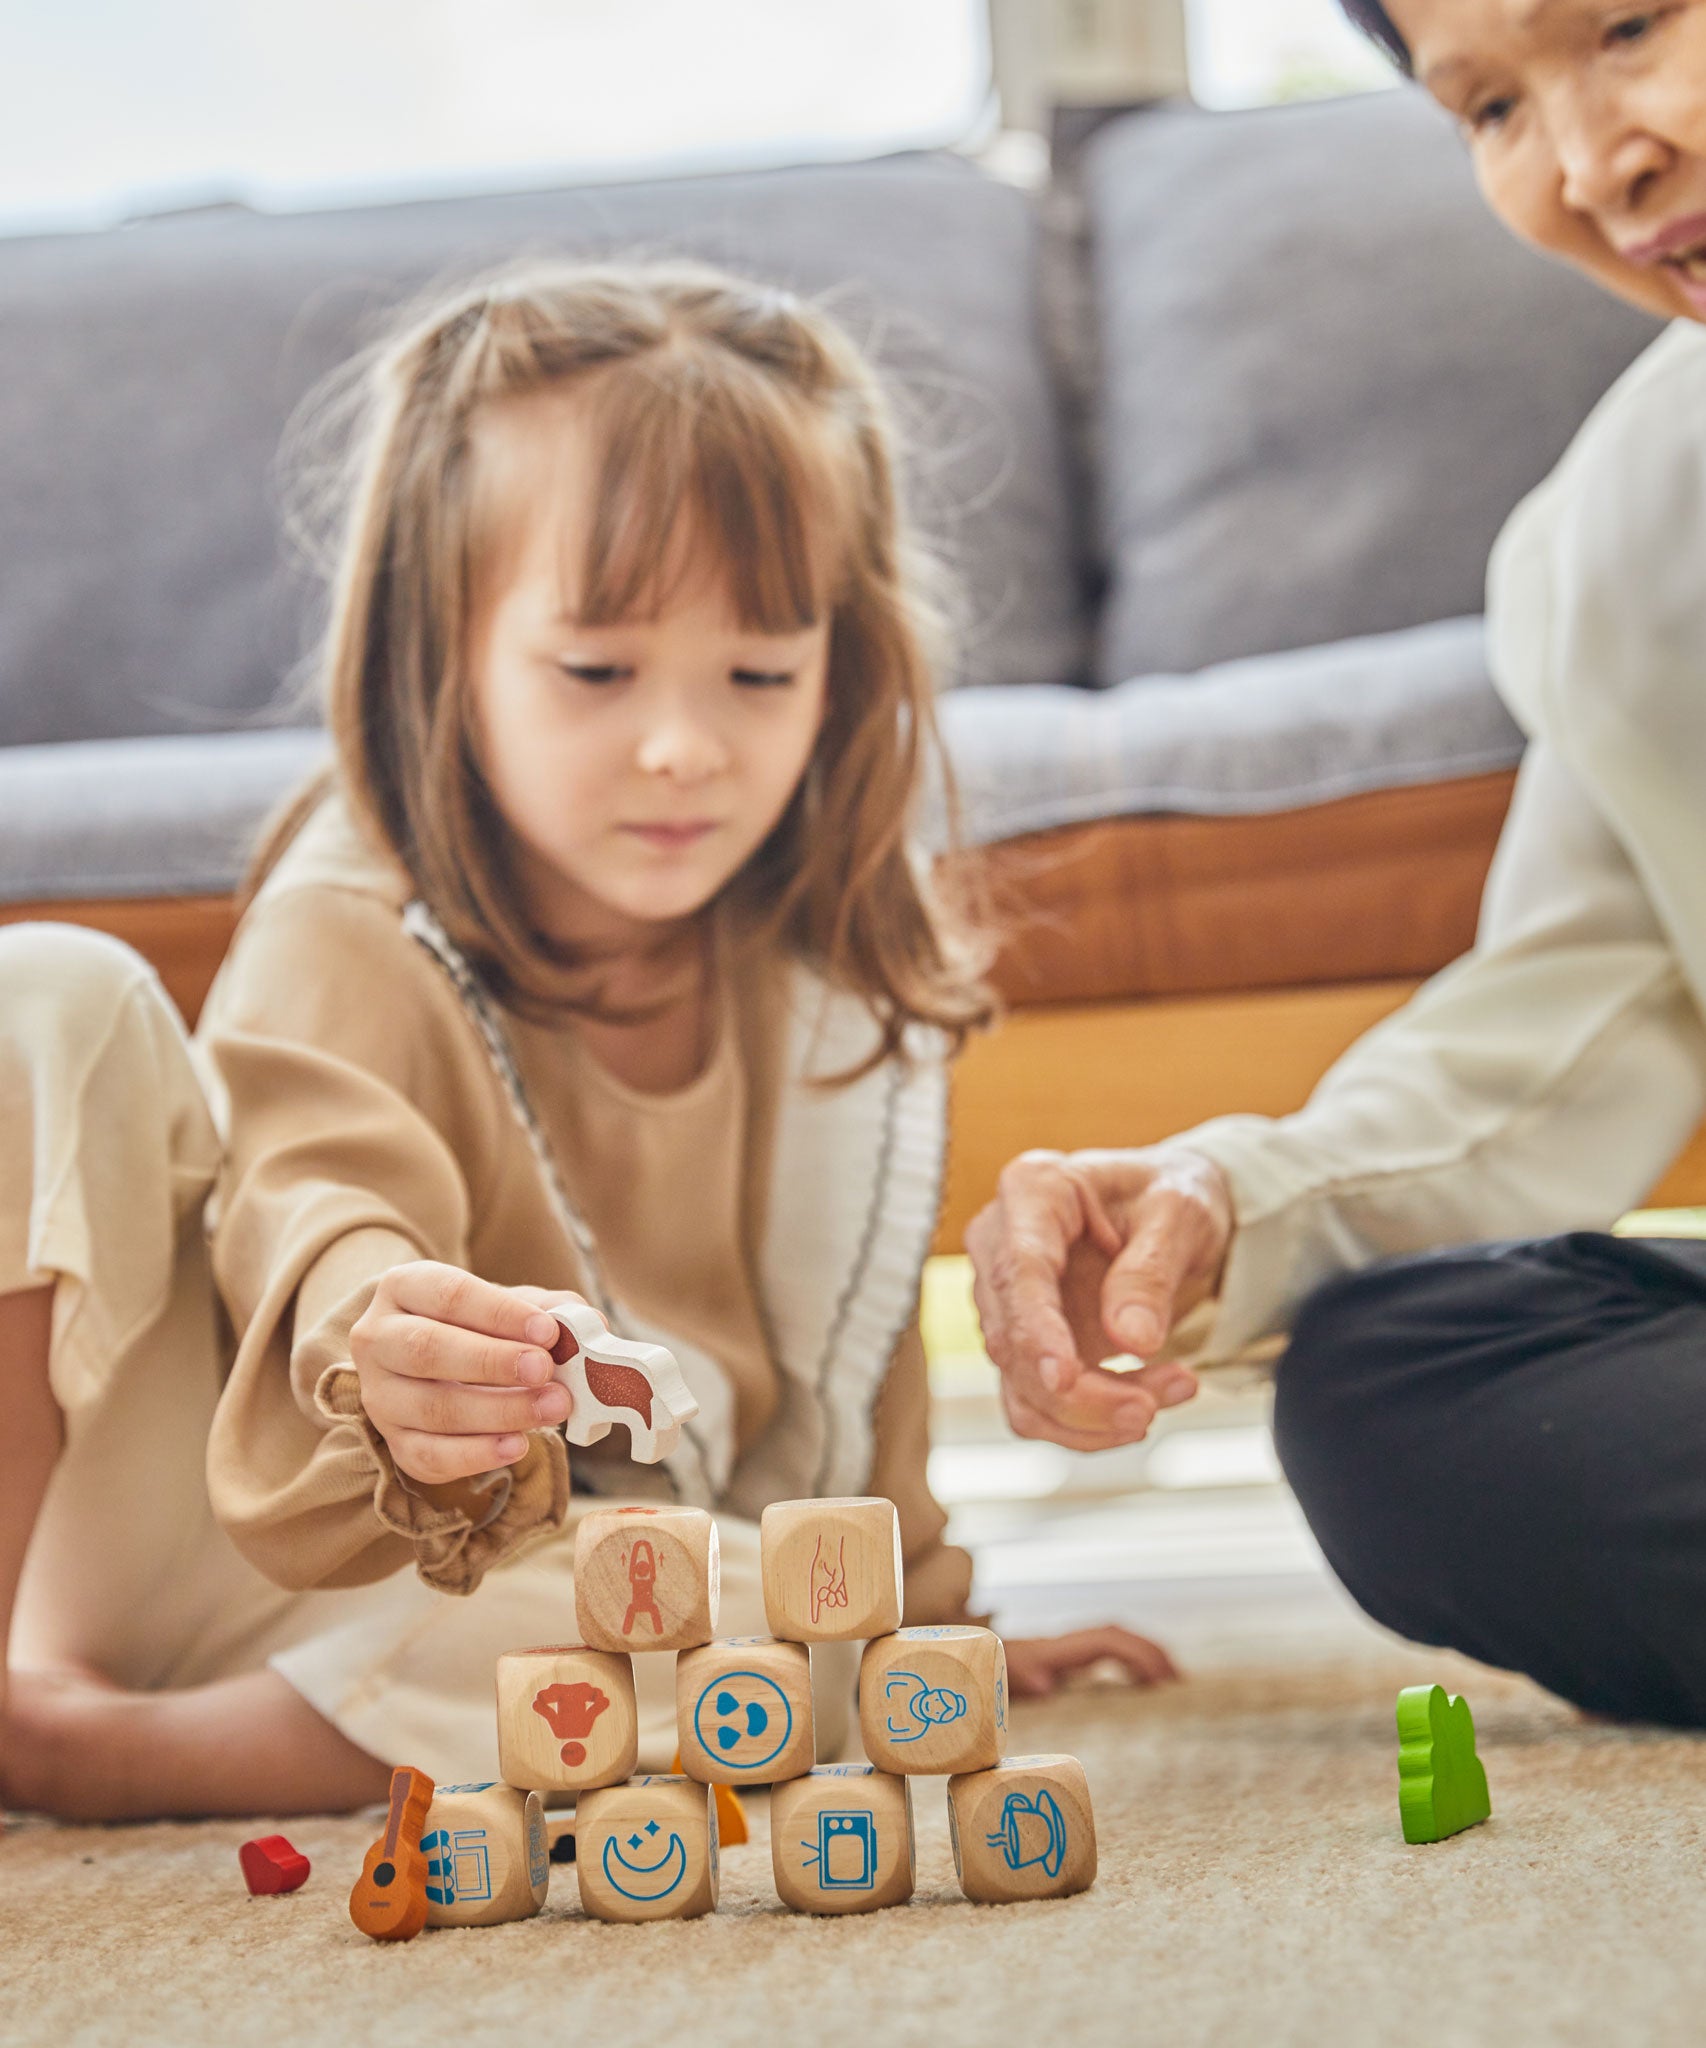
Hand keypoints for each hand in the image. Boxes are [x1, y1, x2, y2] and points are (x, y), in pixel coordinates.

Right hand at [350, 1261, 596, 1483]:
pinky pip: (429, 1455)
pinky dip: (477, 1454)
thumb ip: (548, 1310)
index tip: (547, 1331)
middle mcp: (378, 1339)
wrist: (428, 1360)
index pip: (448, 1294)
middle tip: (545, 1370)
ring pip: (432, 1407)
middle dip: (493, 1362)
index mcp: (403, 1288)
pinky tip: (518, 1445)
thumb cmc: (473, 1325)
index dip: (499, 1314)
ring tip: (552, 1408)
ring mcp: (381, 1395)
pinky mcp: (393, 1442)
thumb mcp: (506, 1305)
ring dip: (498, 1411)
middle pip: (428, 1350)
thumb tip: (591, 1323)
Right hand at [965, 1146, 1233, 1451]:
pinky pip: (1036, 1404)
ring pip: (1022, 1384)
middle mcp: (1000, 1244)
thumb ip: (1151, 1272)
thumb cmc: (1170, 1195)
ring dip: (1092, 1414)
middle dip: (1081, 1391)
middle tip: (1152, 1407)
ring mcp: (1005, 1300)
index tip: (1065, 1379)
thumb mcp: (1180, 1215)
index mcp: (1033, 1190)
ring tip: (1172, 1392)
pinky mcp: (1023, 1345)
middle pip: (1013, 1339)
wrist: (1168, 1213)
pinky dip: (1087, 1424)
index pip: (1019, 1270)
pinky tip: (1145, 1401)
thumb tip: (1131, 1340)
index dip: (1037, 1330)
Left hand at [1003, 1627, 1178, 1698]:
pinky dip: (1138, 1658)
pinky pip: (1117, 1648)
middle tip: (1178, 1682)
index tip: (1157, 1679)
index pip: (1109, 1642)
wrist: (995, 1660)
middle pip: (1122, 1636)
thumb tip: (1042, 1684)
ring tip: (1175, 1680)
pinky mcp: (1082, 1652)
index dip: (1136, 1655)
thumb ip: (1027, 1680)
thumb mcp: (1014, 1679)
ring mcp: (1081, 1643)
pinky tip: (1151, 1680)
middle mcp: (1078, 1640)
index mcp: (1067, 1647)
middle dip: (1152, 1653)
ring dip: (1149, 1652)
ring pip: (1123, 1638)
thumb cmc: (1006, 1672)